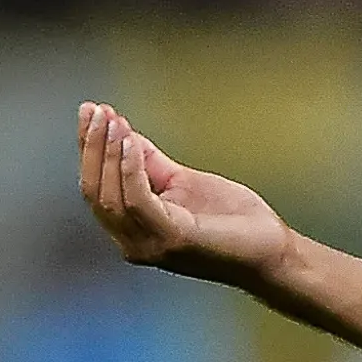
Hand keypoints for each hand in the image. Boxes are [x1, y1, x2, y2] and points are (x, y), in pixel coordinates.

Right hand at [76, 101, 290, 285]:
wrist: (272, 251)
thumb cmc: (232, 220)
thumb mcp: (184, 182)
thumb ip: (152, 164)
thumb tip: (124, 134)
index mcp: (132, 229)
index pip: (95, 187)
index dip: (89, 148)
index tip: (90, 111)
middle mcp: (132, 241)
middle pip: (94, 191)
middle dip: (91, 147)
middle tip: (95, 111)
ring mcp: (149, 244)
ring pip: (110, 196)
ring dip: (108, 153)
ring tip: (112, 121)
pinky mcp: (172, 239)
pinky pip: (139, 202)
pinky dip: (130, 170)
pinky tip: (131, 143)